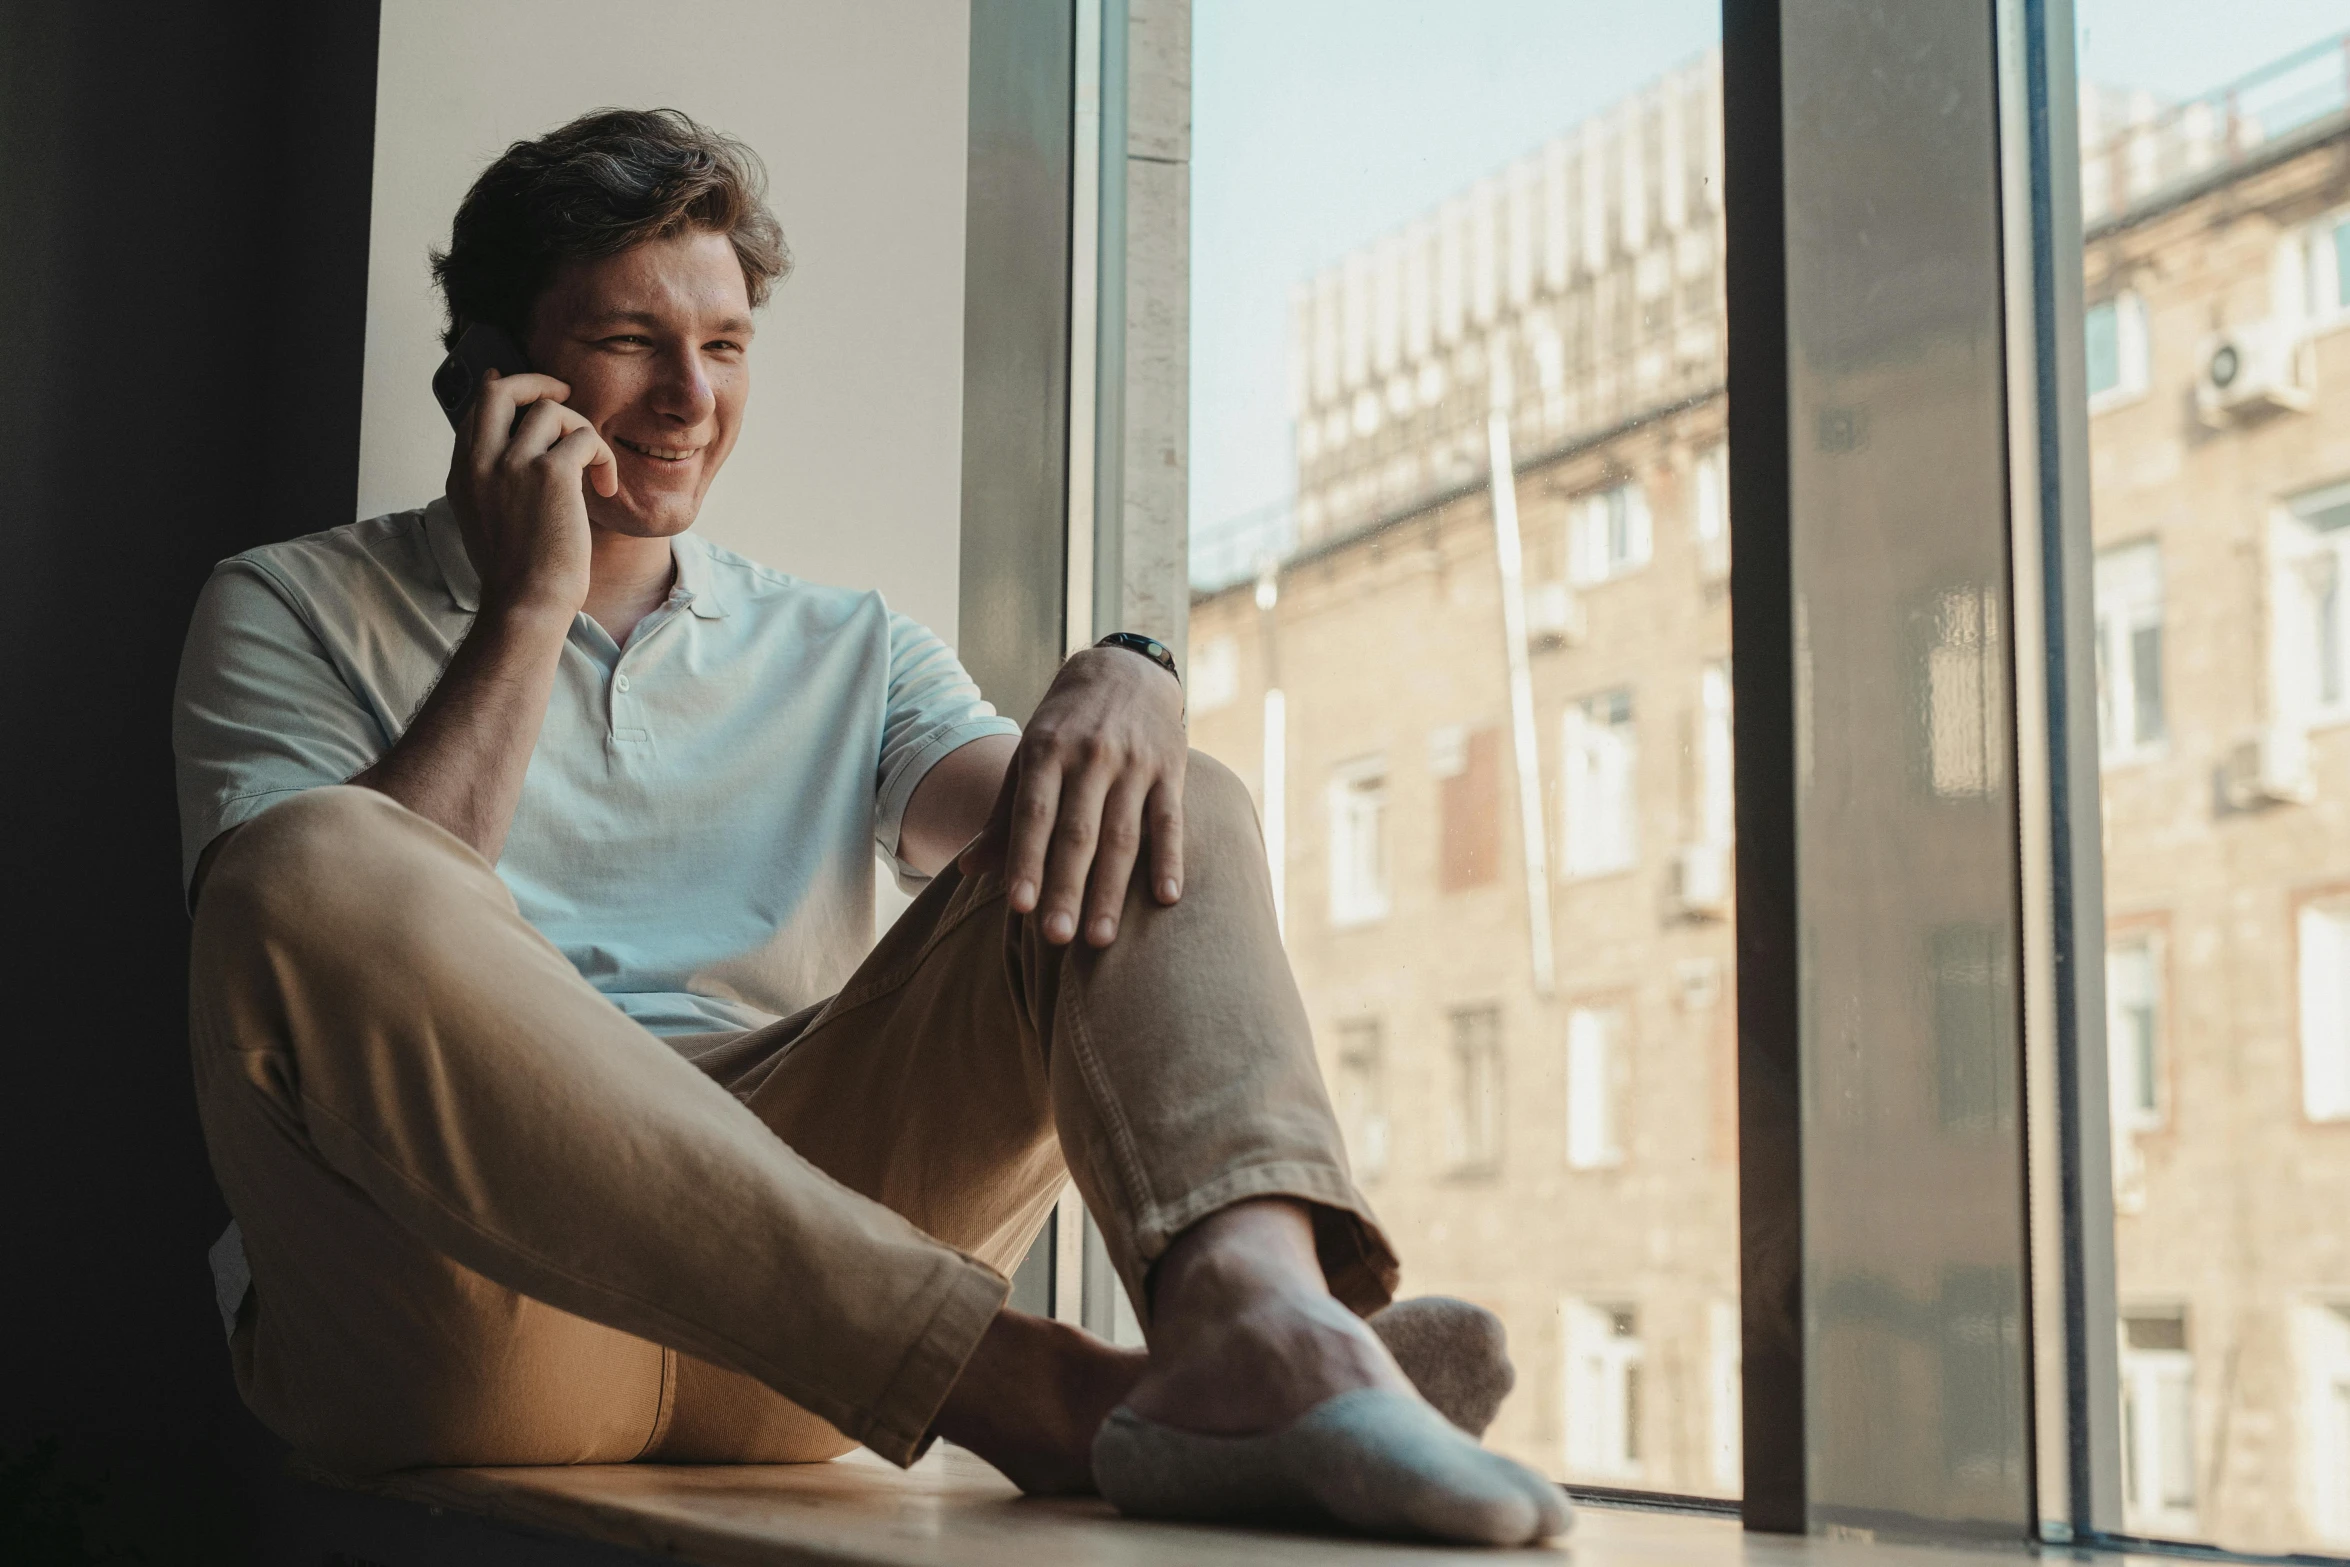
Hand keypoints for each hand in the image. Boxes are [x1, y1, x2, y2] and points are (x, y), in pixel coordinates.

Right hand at [445, 369, 618, 620]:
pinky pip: (584, 436)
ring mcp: (512, 463)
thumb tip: (517, 466)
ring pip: (550, 409)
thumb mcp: (486, 525)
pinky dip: (603, 457)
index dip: (502, 391)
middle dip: (536, 382)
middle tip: (565, 392)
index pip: (476, 412)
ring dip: (582, 431)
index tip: (526, 390)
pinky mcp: (550, 473)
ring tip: (593, 468)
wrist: (525, 603)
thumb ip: (493, 488)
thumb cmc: (516, 577)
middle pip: (500, 389)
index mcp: (462, 474)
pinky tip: (606, 487)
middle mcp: (480, 461)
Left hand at [959, 646, 1186, 945]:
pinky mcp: (1171, 770)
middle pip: (1078, 834)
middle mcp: (1090, 756)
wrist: (1127, 670)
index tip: (1019, 908)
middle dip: (1067, 888)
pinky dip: (1170, 860)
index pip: (1034, 815)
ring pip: (1123, 837)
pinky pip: (1170, 822)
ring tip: (1101, 938)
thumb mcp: (1029, 754)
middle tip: (1056, 938)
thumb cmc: (1067, 724)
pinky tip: (1166, 899)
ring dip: (1112, 891)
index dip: (1026, 861)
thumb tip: (967, 870)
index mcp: (1046, 750)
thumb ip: (1003, 814)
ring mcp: (1134, 764)